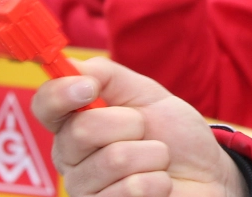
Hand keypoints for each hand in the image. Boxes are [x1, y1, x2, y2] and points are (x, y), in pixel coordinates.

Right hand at [32, 57, 246, 196]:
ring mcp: (87, 190)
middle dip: (129, 122)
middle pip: (79, 131)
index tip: (89, 87)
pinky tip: (160, 183)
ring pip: (113, 159)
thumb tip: (72, 67)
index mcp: (75, 123)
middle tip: (145, 130)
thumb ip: (106, 76)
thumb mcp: (144, 93)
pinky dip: (157, 180)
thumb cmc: (173, 134)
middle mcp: (72, 159)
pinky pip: (129, 190)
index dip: (60, 93)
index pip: (45, 106)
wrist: (207, 174)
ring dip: (151, 153)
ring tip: (158, 158)